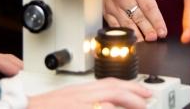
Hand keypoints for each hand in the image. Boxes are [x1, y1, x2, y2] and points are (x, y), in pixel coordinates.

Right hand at [27, 77, 152, 108]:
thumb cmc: (40, 108)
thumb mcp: (66, 101)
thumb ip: (82, 101)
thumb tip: (101, 105)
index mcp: (77, 90)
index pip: (108, 84)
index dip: (128, 87)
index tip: (142, 91)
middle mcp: (79, 95)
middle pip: (113, 88)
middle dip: (134, 93)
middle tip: (149, 98)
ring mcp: (77, 103)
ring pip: (108, 100)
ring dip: (127, 103)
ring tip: (142, 107)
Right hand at [103, 0, 166, 40]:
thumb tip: (158, 9)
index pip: (149, 7)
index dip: (157, 21)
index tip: (162, 31)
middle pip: (138, 17)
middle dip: (147, 29)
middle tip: (154, 37)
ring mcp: (113, 6)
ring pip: (126, 24)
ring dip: (136, 35)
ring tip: (143, 42)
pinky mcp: (106, 12)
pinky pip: (114, 26)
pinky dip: (122, 34)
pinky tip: (129, 40)